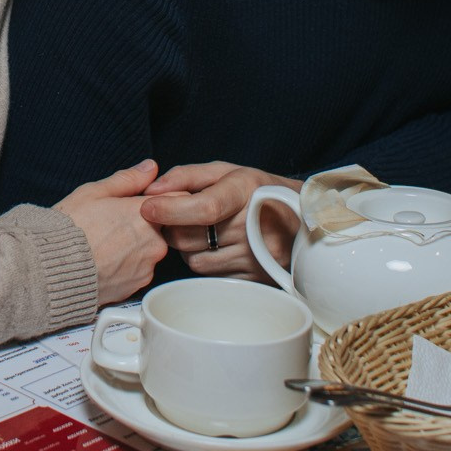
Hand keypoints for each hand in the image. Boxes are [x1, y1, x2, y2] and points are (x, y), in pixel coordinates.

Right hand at [55, 159, 168, 304]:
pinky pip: (139, 272)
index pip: (176, 200)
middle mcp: (153, 243)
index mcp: (145, 214)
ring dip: (136, 247)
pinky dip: (127, 267)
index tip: (144, 201)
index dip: (161, 199)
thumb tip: (149, 168)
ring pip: (150, 251)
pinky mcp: (136, 288)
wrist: (51, 270)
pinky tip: (105, 262)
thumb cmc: (69, 229)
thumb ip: (128, 180)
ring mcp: (146, 268)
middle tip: (115, 225)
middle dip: (146, 225)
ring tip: (106, 245)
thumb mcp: (94, 193)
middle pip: (163, 228)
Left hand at [140, 162, 300, 280]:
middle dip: (173, 228)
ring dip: (188, 248)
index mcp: (246, 192)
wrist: (303, 223)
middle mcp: (253, 226)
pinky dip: (206, 262)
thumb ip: (186, 176)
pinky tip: (218, 248)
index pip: (204, 207)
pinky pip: (210, 276)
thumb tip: (152, 189)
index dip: (171, 209)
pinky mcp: (253, 279)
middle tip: (180, 218)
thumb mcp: (228, 172)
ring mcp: (255, 257)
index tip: (147, 207)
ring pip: (195, 260)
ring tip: (205, 232)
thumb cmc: (260, 192)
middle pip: (190, 237)